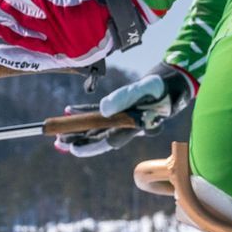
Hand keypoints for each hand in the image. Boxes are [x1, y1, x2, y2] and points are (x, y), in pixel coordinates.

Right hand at [0, 0, 149, 71]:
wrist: (122, 18)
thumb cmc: (106, 33)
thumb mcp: (85, 47)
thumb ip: (64, 46)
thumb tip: (50, 45)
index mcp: (60, 55)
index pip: (29, 58)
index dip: (10, 56)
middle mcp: (57, 42)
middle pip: (22, 36)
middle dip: (1, 29)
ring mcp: (60, 26)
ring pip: (28, 16)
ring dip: (10, 5)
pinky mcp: (65, 9)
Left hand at [54, 64, 197, 156]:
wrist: (173, 83)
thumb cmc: (162, 87)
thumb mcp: (146, 88)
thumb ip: (125, 97)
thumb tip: (102, 109)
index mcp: (133, 126)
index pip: (109, 140)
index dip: (91, 146)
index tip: (73, 149)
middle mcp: (126, 126)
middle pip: (99, 137)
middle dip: (79, 141)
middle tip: (58, 142)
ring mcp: (123, 119)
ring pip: (97, 127)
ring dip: (79, 130)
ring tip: (58, 135)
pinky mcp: (120, 110)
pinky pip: (99, 113)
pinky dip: (85, 112)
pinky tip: (69, 110)